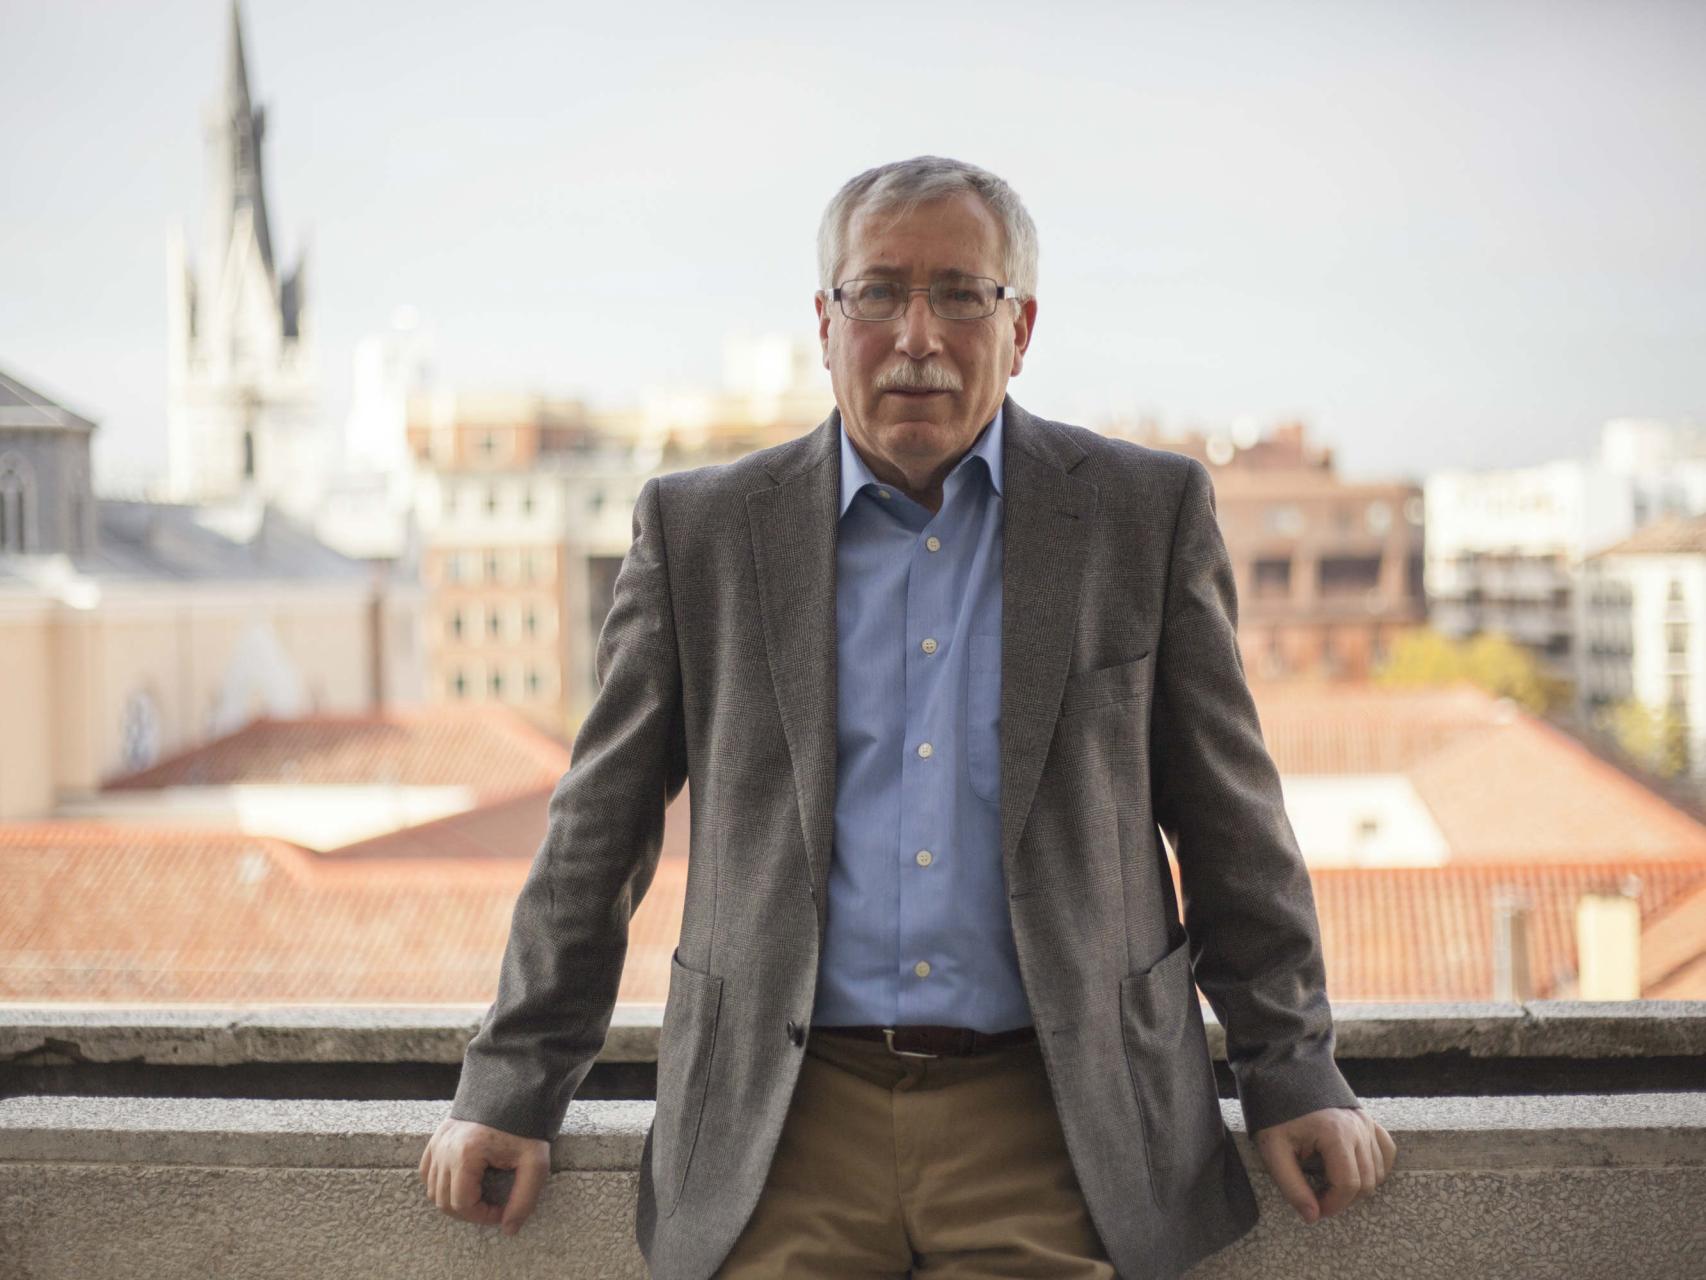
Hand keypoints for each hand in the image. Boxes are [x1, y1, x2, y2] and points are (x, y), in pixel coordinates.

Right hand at [420, 1115, 551, 1236]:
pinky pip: (427, 1172)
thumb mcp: (535, 1164)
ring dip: (454, 1200)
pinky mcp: (436, 1138)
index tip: (501, 1210)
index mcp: (466, 1153)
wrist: (517, 1093)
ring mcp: (437, 1142)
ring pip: (433, 1190)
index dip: (482, 1216)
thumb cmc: (526, 1127)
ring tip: (480, 1195)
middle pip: (444, 1201)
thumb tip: (509, 1229)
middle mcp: (445, 1148)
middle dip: (469, 1212)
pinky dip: (441, 1184)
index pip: (462, 1204)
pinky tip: (464, 1183)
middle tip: (491, 1207)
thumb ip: (524, 1200)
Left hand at [1253, 1105, 1394, 1224]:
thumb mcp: (1273, 1150)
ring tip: (1329, 1181)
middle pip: (1367, 1181)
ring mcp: (1366, 1121)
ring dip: (1358, 1184)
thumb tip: (1312, 1216)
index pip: (1348, 1185)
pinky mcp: (1368, 1119)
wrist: (1280, 1077)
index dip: (1333, 1205)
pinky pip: (1386, 1150)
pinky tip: (1355, 1169)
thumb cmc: (1275, 1113)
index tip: (1315, 1209)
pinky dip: (1375, 1166)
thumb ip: (1292, 1186)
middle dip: (1344, 1197)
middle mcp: (1358, 1127)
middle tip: (1319, 1196)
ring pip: (1378, 1170)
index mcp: (1335, 1133)